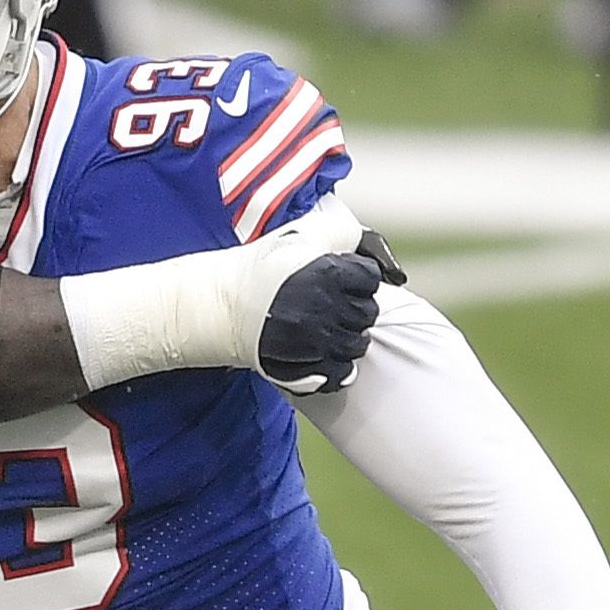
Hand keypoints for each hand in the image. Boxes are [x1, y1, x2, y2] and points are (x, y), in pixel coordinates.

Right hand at [241, 203, 394, 393]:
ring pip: (357, 345)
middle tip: (331, 305)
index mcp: (328, 272)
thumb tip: (389, 266)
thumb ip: (343, 235)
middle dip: (354, 309)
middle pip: (368, 314)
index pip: (370, 279)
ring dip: (346, 338)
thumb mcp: (300, 236)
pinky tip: (320, 353)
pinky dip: (335, 367)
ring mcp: (316, 340)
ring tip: (324, 329)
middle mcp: (325, 307)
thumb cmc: (261, 266)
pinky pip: (340, 373)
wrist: (220, 304)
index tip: (339, 280)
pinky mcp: (305, 367)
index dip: (357, 279)